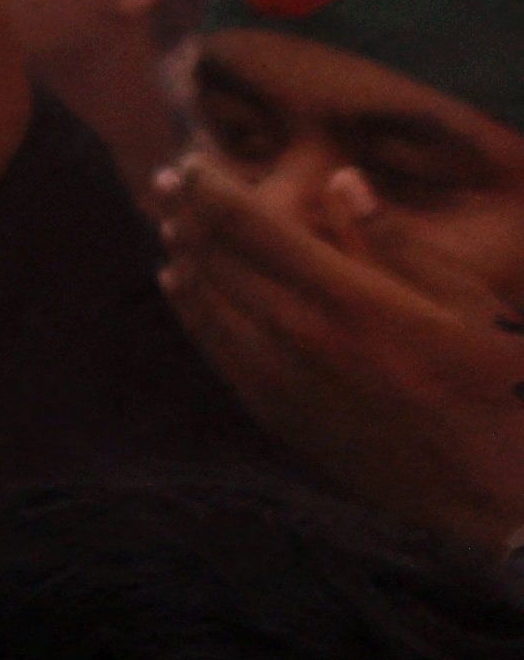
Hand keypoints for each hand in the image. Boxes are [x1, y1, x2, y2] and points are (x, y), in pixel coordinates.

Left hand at [154, 137, 523, 538]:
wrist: (498, 500)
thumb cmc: (503, 393)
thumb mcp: (473, 306)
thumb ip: (398, 242)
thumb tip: (340, 180)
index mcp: (349, 299)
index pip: (248, 225)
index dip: (210, 185)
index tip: (193, 160)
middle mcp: (302, 337)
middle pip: (214, 258)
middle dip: (185, 211)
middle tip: (169, 179)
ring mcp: (283, 383)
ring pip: (204, 302)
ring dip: (183, 255)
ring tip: (171, 221)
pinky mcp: (281, 419)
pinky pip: (214, 351)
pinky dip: (190, 309)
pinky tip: (181, 286)